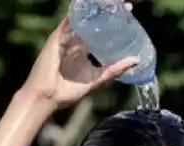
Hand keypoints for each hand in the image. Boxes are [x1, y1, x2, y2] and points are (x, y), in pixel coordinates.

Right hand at [21, 5, 138, 108]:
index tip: (128, 17)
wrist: (47, 97)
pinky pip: (68, 20)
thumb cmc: (68, 92)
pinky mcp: (57, 37)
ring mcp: (65, 38)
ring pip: (82, 18)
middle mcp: (74, 42)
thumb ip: (115, 70)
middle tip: (125, 7)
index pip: (99, 33)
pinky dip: (78, 11)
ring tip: (112, 3)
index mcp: (82, 51)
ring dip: (95, 10)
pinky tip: (89, 4)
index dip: (112, 25)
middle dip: (106, 14)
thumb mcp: (97, 80)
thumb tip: (136, 61)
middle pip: (92, 23)